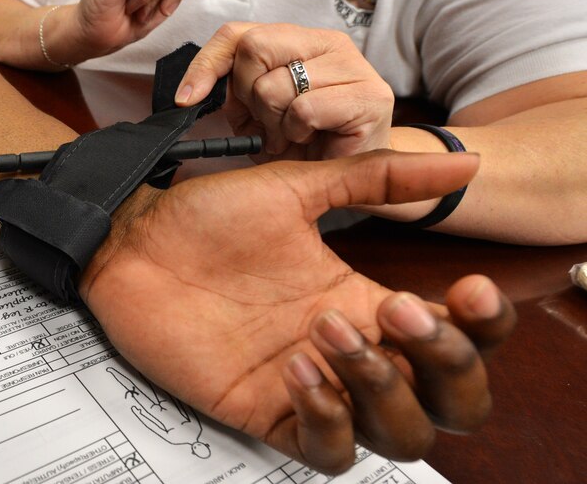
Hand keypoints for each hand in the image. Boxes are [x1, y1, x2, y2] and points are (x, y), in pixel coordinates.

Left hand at [80, 150, 515, 473]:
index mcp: (367, 298)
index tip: (463, 289)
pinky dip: (328, 417)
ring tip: (327, 329)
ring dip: (382, 387)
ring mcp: (312, 386)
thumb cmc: (208, 215)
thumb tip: (466, 163)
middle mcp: (352, 349)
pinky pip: (327, 450)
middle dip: (445, 363)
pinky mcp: (265, 411)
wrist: (132, 240)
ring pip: (398, 433)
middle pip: (450, 401)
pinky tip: (296, 367)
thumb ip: (376, 178)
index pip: (462, 338)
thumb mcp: (297, 188)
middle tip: (395, 311)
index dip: (482, 328)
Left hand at [175, 22, 394, 160]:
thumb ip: (232, 91)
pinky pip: (305, 108)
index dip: (207, 64)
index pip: (238, 33)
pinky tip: (311, 139)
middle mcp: (327, 42)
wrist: (349, 176)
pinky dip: (297, 131)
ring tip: (292, 135)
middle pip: (254, 48)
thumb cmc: (303, 145)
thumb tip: (194, 89)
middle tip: (267, 122)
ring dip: (275, 122)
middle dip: (248, 96)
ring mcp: (353, 65)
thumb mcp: (254, 115)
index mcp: (298, 40)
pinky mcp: (369, 96)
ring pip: (277, 83)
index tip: (187, 99)